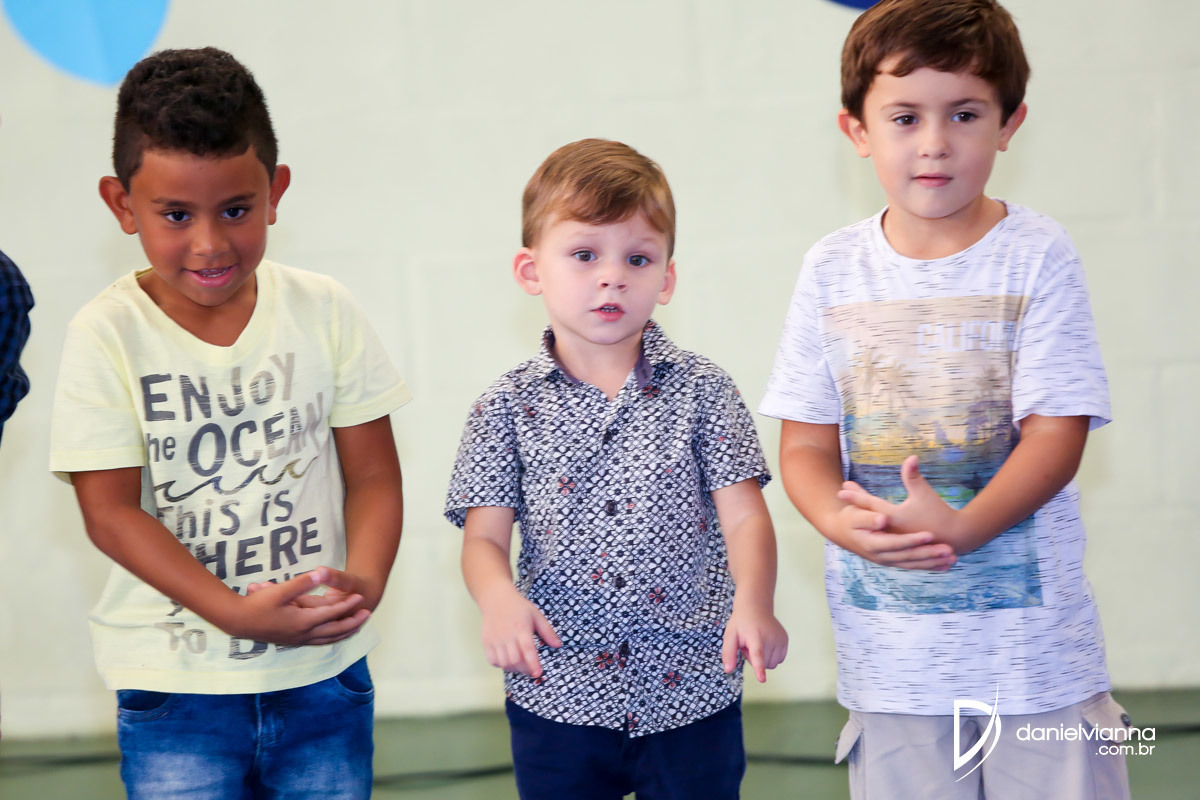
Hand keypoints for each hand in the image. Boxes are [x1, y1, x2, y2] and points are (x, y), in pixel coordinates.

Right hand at [233, 568, 368, 644]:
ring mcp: (298, 639)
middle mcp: (303, 634)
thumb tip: (320, 574)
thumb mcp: (279, 591)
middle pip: (335, 630)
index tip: (361, 598)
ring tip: (358, 626)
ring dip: (344, 632)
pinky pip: (319, 641)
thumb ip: (302, 584)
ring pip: (328, 638)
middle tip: (368, 613)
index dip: (347, 605)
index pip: (331, 614)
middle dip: (352, 622)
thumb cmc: (257, 605)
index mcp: (302, 622)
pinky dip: (331, 637)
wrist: (237, 621)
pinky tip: (334, 634)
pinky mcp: (293, 640)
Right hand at [479, 588, 561, 677]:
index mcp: (521, 628)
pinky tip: (508, 661)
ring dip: (514, 669)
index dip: (533, 664)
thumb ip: (547, 631)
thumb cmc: (518, 607)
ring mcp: (495, 639)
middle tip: (532, 671)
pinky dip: (501, 665)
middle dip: (525, 670)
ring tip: (522, 667)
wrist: (496, 599)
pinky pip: (492, 660)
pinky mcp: (487, 642)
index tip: (538, 673)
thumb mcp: (536, 615)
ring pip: (504, 662)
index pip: (528, 650)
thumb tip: (558, 645)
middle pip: (515, 660)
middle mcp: (507, 635)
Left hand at [722, 603, 787, 682]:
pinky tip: (766, 644)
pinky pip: (779, 660)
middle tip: (749, 645)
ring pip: (772, 664)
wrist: (756, 607)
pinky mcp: (785, 640)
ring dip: (764, 659)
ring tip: (757, 643)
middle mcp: (770, 637)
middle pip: (764, 664)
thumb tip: (728, 670)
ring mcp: (780, 638)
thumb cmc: (741, 623)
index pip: (757, 654)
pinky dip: (772, 656)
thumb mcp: (730, 635)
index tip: (762, 679)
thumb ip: (728, 653)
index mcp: (755, 636)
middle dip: (755, 660)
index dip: (759, 668)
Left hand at [838, 456, 962, 564]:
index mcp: (894, 517)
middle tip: (841, 493)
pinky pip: (883, 533)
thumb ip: (914, 476)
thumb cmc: (939, 513)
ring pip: (874, 525)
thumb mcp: (925, 493)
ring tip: (853, 505)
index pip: (870, 505)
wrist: (956, 537)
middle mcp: (890, 529)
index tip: (842, 488)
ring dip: (863, 514)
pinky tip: (870, 522)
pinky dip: (875, 526)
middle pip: (867, 514)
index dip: (856, 496)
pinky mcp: (901, 543)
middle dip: (856, 503)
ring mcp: (895, 538)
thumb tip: (910, 456)